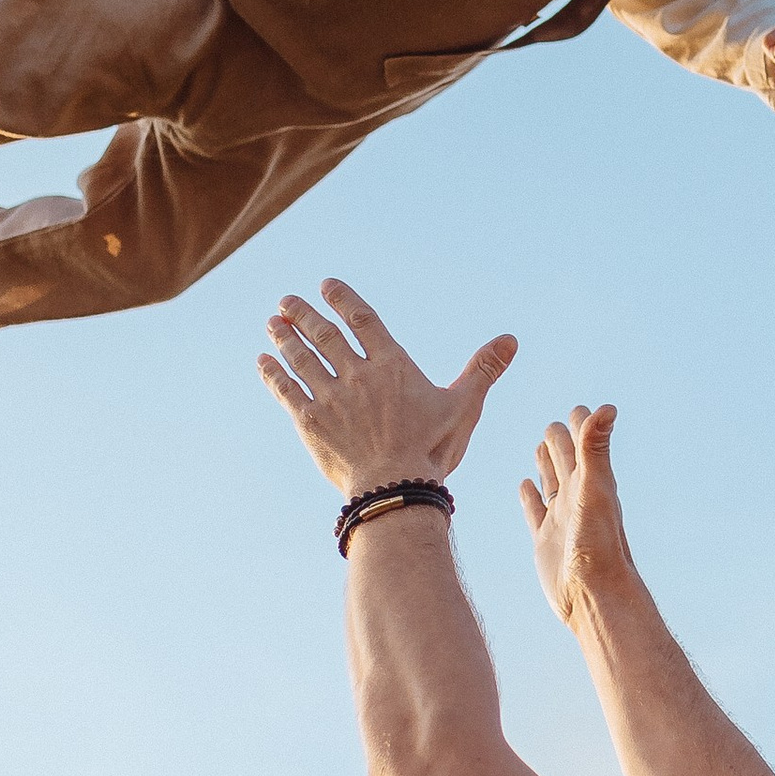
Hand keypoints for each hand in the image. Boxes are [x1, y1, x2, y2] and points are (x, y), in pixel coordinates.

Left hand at [260, 281, 516, 492]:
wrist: (395, 489)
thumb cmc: (432, 449)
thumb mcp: (464, 406)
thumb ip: (484, 369)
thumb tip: (511, 339)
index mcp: (393, 365)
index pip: (363, 320)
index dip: (342, 299)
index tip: (326, 286)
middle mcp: (357, 374)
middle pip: (324, 334)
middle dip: (304, 314)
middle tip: (287, 301)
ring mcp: (330, 398)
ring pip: (301, 358)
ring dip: (285, 338)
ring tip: (272, 322)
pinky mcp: (310, 423)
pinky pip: (286, 391)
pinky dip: (273, 374)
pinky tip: (263, 361)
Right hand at [519, 405, 638, 626]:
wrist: (592, 595)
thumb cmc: (598, 544)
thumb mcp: (594, 489)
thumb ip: (595, 448)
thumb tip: (607, 407)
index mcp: (591, 481)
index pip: (585, 442)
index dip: (581, 424)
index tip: (578, 409)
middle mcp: (577, 497)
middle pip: (566, 458)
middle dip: (559, 440)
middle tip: (554, 426)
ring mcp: (561, 518)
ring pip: (551, 482)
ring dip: (546, 464)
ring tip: (541, 446)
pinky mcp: (545, 539)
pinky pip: (535, 510)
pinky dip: (529, 495)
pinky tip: (525, 486)